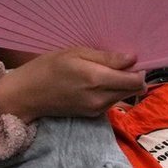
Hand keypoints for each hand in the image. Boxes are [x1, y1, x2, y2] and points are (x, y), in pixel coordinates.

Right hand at [0, 47, 145, 120]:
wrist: (28, 94)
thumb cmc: (48, 67)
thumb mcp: (75, 53)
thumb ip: (105, 57)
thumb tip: (132, 58)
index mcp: (97, 79)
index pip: (136, 81)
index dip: (139, 69)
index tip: (131, 59)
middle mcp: (101, 98)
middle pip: (134, 90)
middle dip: (133, 76)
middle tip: (118, 63)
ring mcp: (97, 109)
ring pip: (124, 96)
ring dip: (122, 84)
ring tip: (103, 71)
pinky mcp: (92, 114)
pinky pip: (112, 101)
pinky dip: (111, 91)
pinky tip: (95, 82)